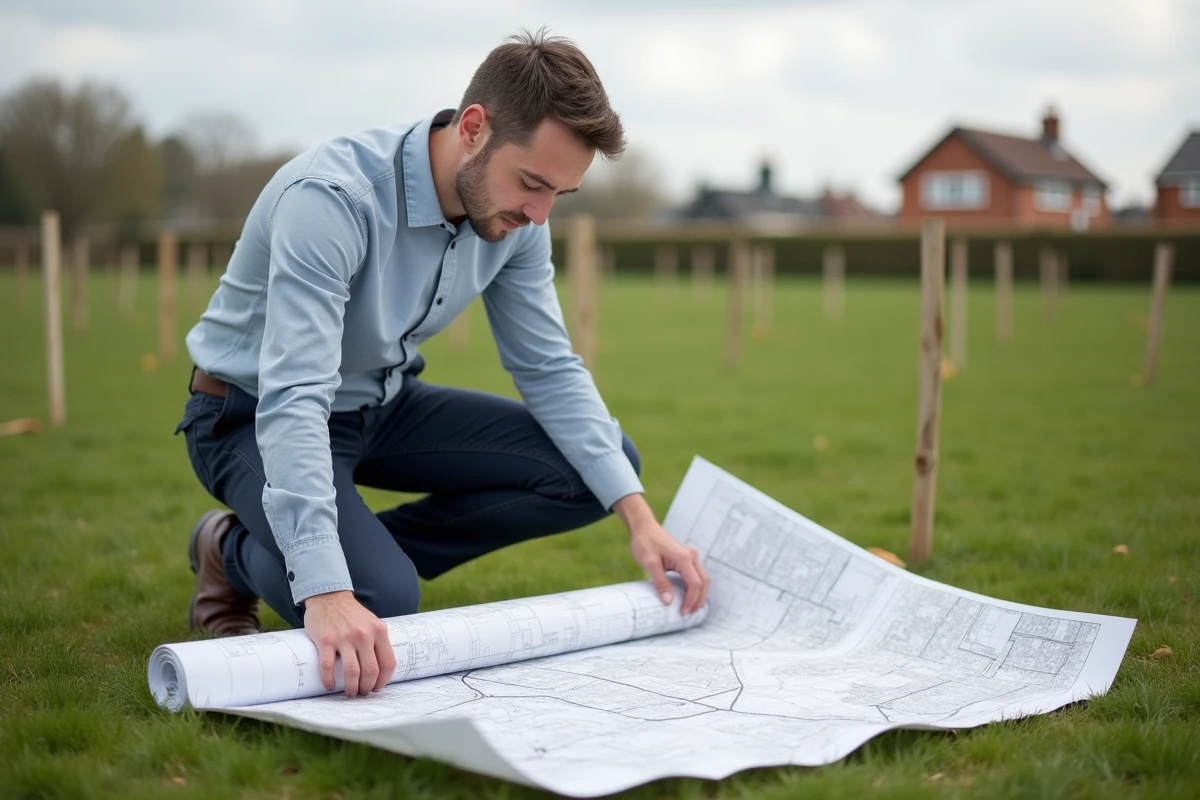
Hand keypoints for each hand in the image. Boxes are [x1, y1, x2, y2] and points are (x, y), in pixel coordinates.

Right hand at [304, 590, 395, 696]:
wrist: (329, 597)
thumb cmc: (352, 614)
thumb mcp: (372, 623)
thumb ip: (378, 641)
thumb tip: (381, 669)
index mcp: (379, 631)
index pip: (388, 663)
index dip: (384, 680)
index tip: (378, 688)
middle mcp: (364, 635)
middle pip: (371, 670)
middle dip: (367, 687)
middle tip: (362, 693)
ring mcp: (344, 638)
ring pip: (352, 672)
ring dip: (351, 688)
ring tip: (350, 693)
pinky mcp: (326, 640)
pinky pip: (327, 667)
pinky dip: (329, 680)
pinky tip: (330, 686)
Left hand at [614, 494, 709, 615]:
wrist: (643, 527)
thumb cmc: (645, 542)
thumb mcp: (649, 563)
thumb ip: (660, 582)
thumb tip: (669, 601)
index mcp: (684, 557)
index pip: (695, 584)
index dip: (691, 600)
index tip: (682, 612)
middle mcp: (692, 556)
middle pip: (704, 582)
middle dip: (698, 600)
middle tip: (688, 614)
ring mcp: (691, 556)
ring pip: (703, 579)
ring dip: (699, 595)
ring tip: (690, 609)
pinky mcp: (687, 558)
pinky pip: (696, 575)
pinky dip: (695, 587)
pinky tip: (688, 596)